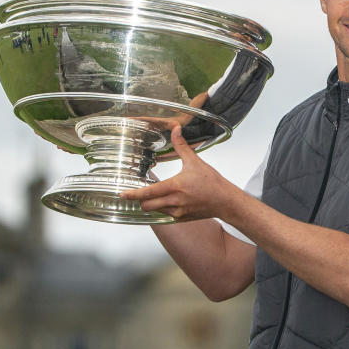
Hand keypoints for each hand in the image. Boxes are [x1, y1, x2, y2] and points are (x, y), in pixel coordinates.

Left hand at [120, 126, 234, 221]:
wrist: (225, 201)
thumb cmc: (212, 183)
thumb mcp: (195, 161)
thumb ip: (181, 146)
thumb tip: (175, 130)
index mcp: (174, 187)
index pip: (148, 193)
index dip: (133, 194)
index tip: (122, 194)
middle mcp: (174, 202)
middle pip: (147, 206)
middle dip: (140, 200)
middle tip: (137, 193)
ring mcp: (178, 212)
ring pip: (156, 211)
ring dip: (152, 204)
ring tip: (154, 196)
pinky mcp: (182, 218)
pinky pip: (166, 215)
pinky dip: (163, 208)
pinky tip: (167, 200)